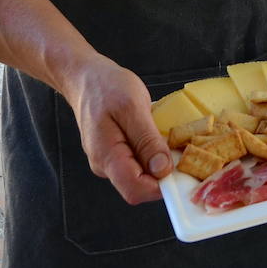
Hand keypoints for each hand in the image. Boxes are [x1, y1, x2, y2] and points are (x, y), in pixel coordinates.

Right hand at [64, 55, 172, 204]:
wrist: (86, 77)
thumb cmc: (107, 87)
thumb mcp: (132, 107)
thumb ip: (147, 141)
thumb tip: (163, 171)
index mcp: (107, 157)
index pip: (135, 190)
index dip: (161, 186)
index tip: (181, 168)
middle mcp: (105, 166)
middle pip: (139, 185)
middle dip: (162, 173)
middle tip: (178, 147)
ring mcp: (108, 161)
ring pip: (140, 174)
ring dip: (157, 161)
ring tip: (165, 135)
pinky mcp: (114, 154)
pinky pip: (136, 162)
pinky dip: (150, 153)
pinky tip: (155, 134)